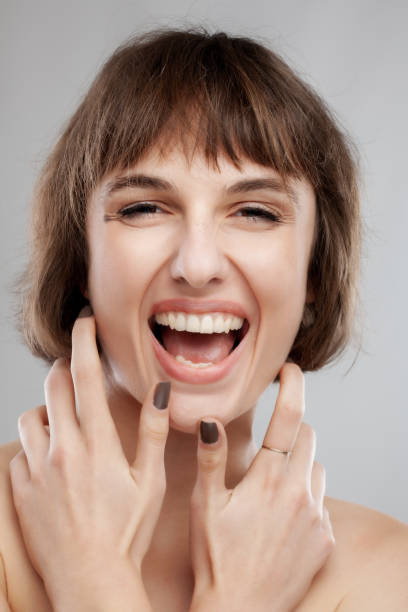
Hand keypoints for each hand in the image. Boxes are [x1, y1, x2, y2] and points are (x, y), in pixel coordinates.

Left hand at [9, 306, 170, 608]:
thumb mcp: (151, 482)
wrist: (90, 580)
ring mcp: (38, 468)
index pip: (86, 375)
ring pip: (33, 414)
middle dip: (64, 366)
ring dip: (49, 406)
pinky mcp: (22, 488)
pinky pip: (20, 447)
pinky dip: (35, 438)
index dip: (85, 341)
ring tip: (66, 416)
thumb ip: (154, 432)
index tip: (85, 321)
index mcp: (97, 443)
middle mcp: (63, 449)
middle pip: (54, 385)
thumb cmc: (127, 533)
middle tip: (77, 367)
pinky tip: (51, 452)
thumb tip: (160, 391)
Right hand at [189, 362, 334, 611]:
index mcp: (268, 479)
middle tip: (268, 441)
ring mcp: (316, 516)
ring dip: (300, 463)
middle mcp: (299, 493)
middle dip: (291, 428)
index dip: (291, 385)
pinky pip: (322, 500)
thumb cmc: (216, 559)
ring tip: (272, 483)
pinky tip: (283, 514)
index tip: (289, 368)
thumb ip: (211, 459)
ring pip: (316, 467)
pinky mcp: (325, 538)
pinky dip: (306, 495)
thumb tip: (210, 420)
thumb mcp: (205, 505)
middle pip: (307, 437)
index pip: (288, 417)